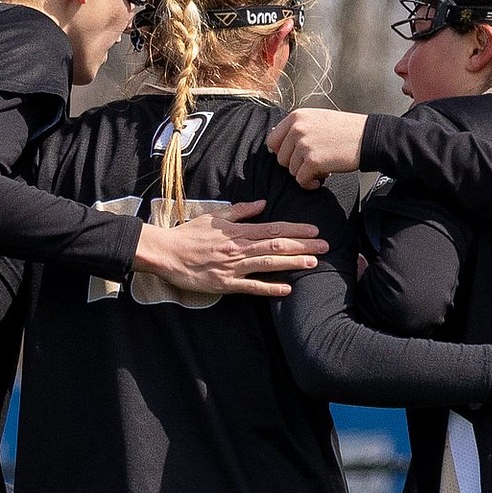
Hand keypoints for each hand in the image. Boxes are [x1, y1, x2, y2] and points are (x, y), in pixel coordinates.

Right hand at [132, 199, 327, 297]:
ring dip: (292, 262)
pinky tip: (287, 288)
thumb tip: (262, 203)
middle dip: (303, 245)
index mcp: (237, 232)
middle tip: (325, 246)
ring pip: (268, 263)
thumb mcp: (215, 216)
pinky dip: (269, 288)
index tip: (314, 230)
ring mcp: (233, 267)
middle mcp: (239, 248)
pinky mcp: (225, 284)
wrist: (166, 253)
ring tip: (313, 262)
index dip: (296, 229)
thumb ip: (240, 211)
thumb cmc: (189, 234)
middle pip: (276, 245)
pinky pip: (251, 286)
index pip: (273, 228)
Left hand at [266, 108, 368, 188]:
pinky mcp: (313, 160)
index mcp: (296, 117)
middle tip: (314, 162)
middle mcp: (297, 128)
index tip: (295, 157)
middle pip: (281, 158)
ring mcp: (304, 144)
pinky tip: (323, 178)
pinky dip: (310, 183)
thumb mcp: (317, 119)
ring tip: (323, 167)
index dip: (283, 152)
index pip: (272, 140)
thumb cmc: (345, 130)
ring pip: (291, 170)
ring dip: (305, 173)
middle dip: (296, 165)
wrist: (368, 137)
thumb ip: (298, 128)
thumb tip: (277, 145)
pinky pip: (301, 180)